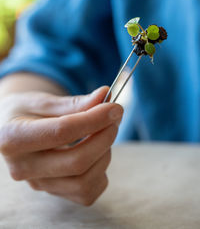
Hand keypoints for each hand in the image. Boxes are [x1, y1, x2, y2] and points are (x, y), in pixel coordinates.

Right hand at [0, 86, 122, 205]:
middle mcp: (23, 167)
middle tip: (114, 118)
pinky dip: (100, 172)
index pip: (62, 132)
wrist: (10, 131)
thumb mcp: (41, 101)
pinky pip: (86, 193)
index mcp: (14, 138)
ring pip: (84, 181)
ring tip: (102, 133)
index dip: (94, 119)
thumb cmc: (24, 112)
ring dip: (104, 154)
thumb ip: (73, 102)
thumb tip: (105, 95)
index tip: (115, 108)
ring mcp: (39, 184)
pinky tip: (96, 153)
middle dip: (104, 138)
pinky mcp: (54, 192)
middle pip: (77, 162)